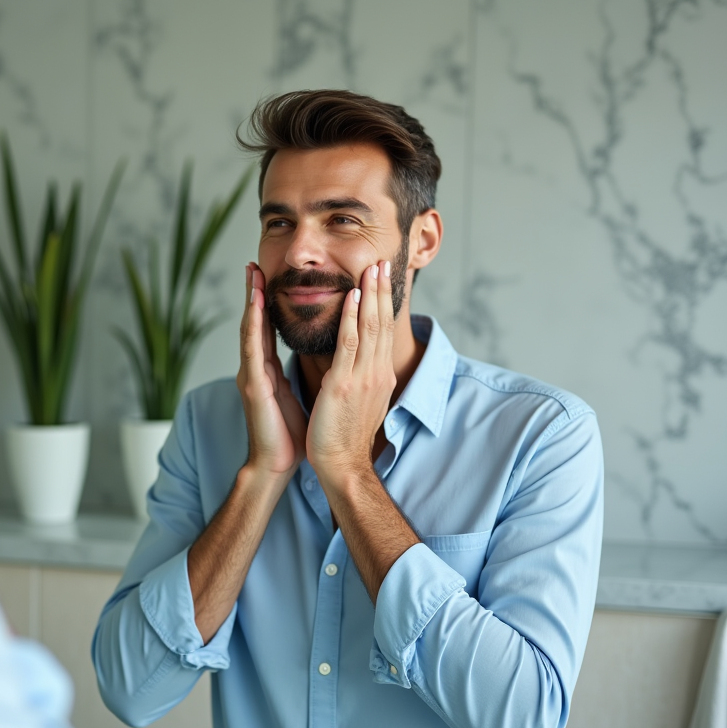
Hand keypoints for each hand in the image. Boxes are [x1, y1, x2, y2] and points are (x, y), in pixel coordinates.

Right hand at [236, 263, 307, 479]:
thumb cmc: (291, 434)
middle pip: (255, 323)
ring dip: (250, 301)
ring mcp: (252, 376)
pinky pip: (255, 350)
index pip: (268, 329)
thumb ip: (302, 372)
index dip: (268, 301)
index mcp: (268, 370)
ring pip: (250, 330)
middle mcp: (256, 368)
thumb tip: (322, 357)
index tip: (268, 276)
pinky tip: (256, 306)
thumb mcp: (300, 393)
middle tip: (254, 264)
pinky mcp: (254, 387)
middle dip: (253, 293)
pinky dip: (255, 325)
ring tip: (252, 275)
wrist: (277, 465)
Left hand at [307, 260, 395, 492]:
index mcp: (380, 376)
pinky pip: (350, 344)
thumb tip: (362, 364)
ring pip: (370, 327)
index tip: (383, 279)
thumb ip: (363, 378)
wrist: (342, 465)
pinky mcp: (344, 383)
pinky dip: (353, 318)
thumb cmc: (346, 437)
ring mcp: (363, 377)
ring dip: (371, 294)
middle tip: (383, 262)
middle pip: (382, 323)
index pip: (384, 331)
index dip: (384, 303)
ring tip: (372, 268)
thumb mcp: (362, 401)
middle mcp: (377, 372)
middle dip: (382, 291)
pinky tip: (353, 297)